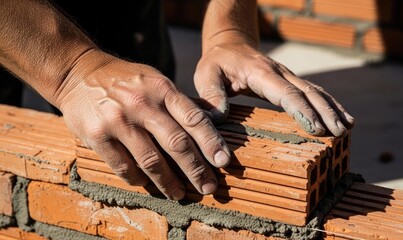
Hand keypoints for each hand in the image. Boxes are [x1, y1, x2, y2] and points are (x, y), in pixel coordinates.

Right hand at [58, 50, 230, 199]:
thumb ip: (177, 103)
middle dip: (196, 169)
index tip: (223, 161)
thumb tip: (209, 127)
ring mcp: (118, 120)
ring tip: (179, 193)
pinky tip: (146, 183)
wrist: (78, 72)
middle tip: (208, 187)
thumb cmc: (125, 80)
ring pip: (151, 160)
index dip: (211, 142)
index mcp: (161, 88)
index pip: (193, 118)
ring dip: (169, 182)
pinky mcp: (96, 135)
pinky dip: (138, 179)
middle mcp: (141, 104)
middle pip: (177, 143)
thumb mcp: (155, 80)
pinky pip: (123, 166)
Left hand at [194, 43, 354, 135]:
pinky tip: (342, 117)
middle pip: (308, 92)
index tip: (316, 128)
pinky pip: (313, 93)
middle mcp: (280, 73)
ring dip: (332, 109)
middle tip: (339, 133)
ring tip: (347, 128)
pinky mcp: (290, 82)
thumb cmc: (217, 62)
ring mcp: (288, 77)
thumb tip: (219, 117)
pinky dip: (329, 105)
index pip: (286, 92)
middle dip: (325, 113)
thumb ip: (211, 93)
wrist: (230, 44)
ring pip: (315, 92)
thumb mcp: (206, 74)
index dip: (302, 110)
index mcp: (261, 73)